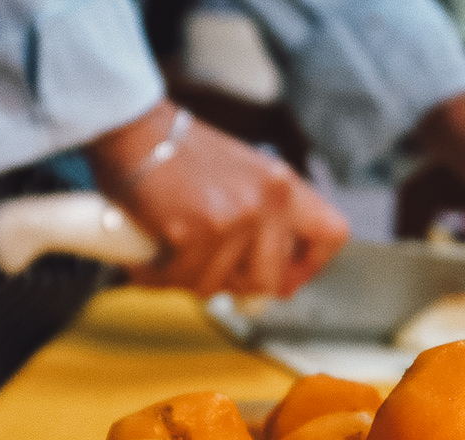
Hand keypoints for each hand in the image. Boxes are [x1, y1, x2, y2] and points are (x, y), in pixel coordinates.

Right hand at [87, 100, 348, 296]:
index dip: (310, 266)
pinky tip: (151, 257)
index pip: (331, 234)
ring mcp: (233, 218)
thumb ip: (263, 220)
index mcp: (284, 185)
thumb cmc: (178, 154)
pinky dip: (160, 275)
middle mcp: (267, 201)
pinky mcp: (195, 233)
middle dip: (234, 285)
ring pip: (220, 285)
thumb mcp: (242, 176)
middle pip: (268, 279)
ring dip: (190, 278)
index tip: (288, 280)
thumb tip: (271, 281)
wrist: (134, 129)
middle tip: (208, 272)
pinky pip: (183, 278)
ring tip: (172, 255)